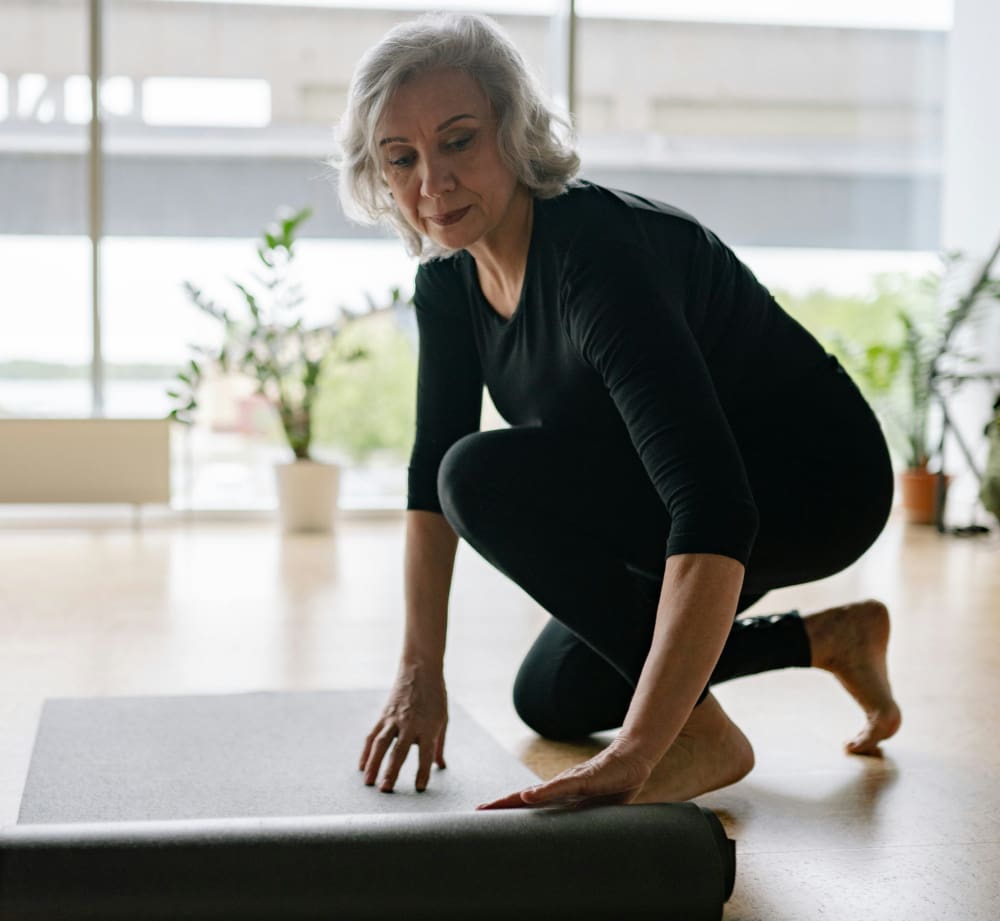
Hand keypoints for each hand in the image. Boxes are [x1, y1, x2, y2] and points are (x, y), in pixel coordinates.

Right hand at [360, 664, 447, 792]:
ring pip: (381, 744)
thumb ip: (439, 744)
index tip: (419, 788)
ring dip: (373, 763)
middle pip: (399, 751)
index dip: (422, 771)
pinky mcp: (384, 715)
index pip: (425, 753)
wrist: (421, 669)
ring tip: (368, 782)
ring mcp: (394, 718)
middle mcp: (410, 723)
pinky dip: (366, 751)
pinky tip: (362, 766)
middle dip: (391, 771)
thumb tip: (440, 766)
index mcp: (429, 726)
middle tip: (385, 790)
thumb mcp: (443, 719)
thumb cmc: (435, 696)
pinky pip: (372, 735)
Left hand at [476, 740, 653, 810]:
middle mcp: (559, 787)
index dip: (508, 809)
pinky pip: (561, 787)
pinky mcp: (584, 779)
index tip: (486, 817)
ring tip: (494, 806)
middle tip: (478, 811)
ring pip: (536, 792)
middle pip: (524, 797)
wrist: (632, 761)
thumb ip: (581, 819)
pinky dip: (544, 792)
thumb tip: (571, 839)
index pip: (529, 804)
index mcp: (560, 795)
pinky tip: (529, 796)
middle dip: (501, 804)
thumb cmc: (613, 785)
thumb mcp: (594, 809)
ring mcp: (570, 781)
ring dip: (514, 799)